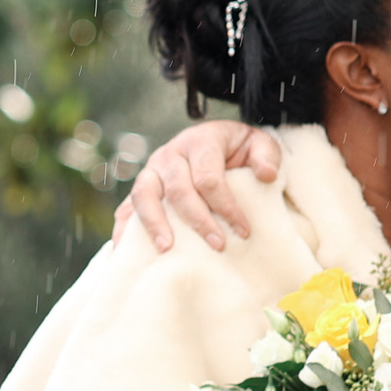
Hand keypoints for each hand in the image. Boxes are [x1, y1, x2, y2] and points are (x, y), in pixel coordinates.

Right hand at [115, 122, 281, 252]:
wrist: (217, 141)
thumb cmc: (240, 149)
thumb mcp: (260, 144)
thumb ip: (267, 155)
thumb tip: (266, 174)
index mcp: (200, 141)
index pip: (209, 178)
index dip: (226, 206)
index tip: (244, 231)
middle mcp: (171, 153)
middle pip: (178, 189)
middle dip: (198, 220)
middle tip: (218, 245)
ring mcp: (152, 169)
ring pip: (144, 194)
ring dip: (154, 223)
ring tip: (166, 249)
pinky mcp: (143, 186)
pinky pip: (127, 206)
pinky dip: (123, 227)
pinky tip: (124, 249)